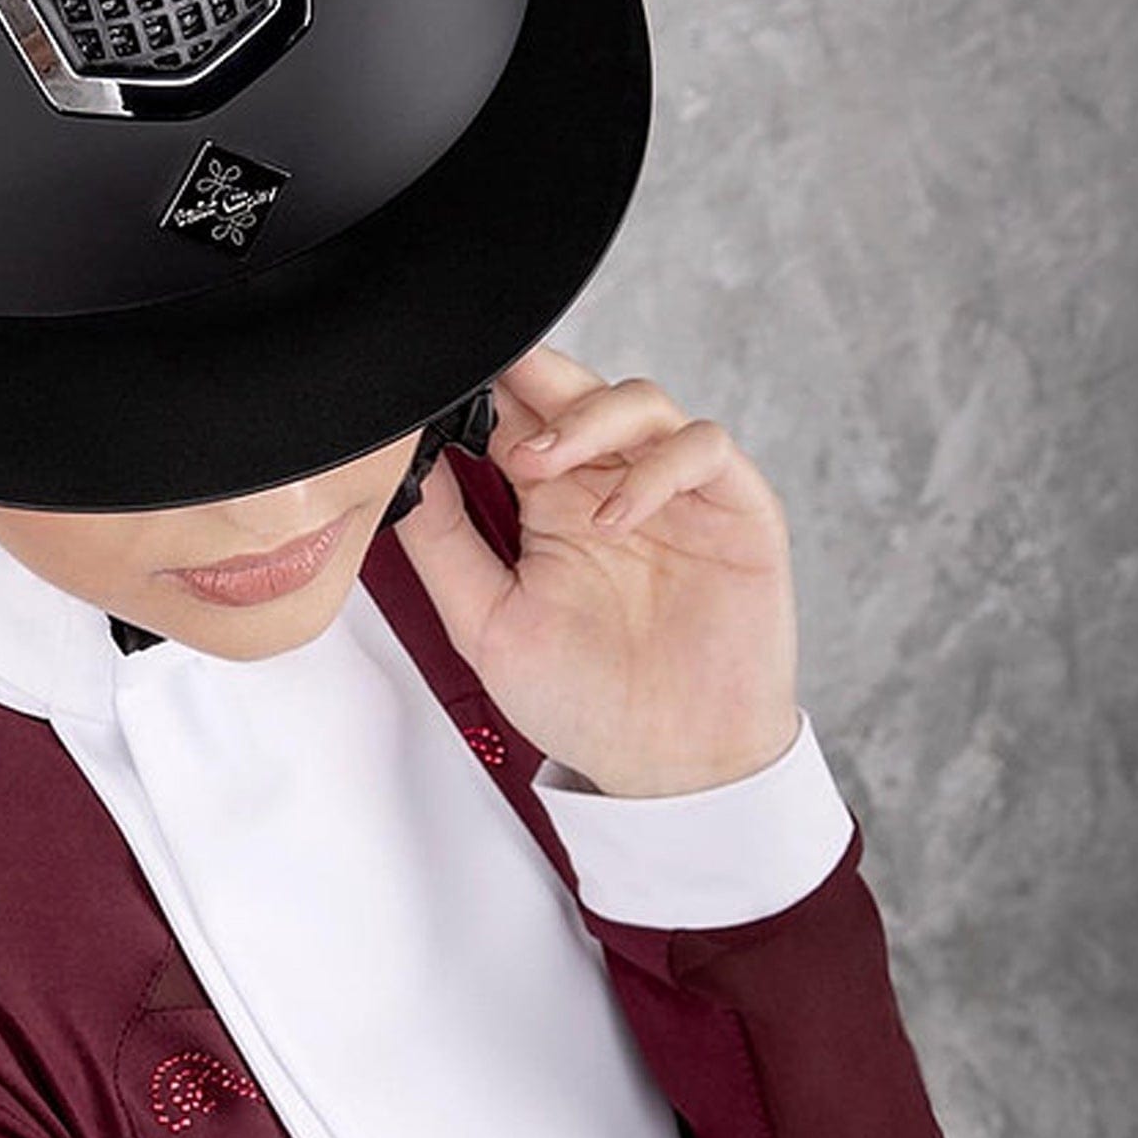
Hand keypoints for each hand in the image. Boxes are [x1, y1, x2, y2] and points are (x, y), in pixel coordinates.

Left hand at [391, 341, 801, 797]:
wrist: (664, 768)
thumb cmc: (581, 699)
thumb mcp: (483, 620)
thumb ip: (441, 539)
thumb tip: (403, 465)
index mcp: (548, 498)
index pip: (516, 412)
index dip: (485, 385)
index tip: (442, 381)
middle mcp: (609, 482)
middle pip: (575, 386)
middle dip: (532, 370)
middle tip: (487, 379)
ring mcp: (673, 491)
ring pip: (641, 400)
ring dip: (587, 418)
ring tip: (541, 465)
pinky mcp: (734, 510)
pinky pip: (705, 449)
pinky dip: (659, 467)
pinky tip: (616, 515)